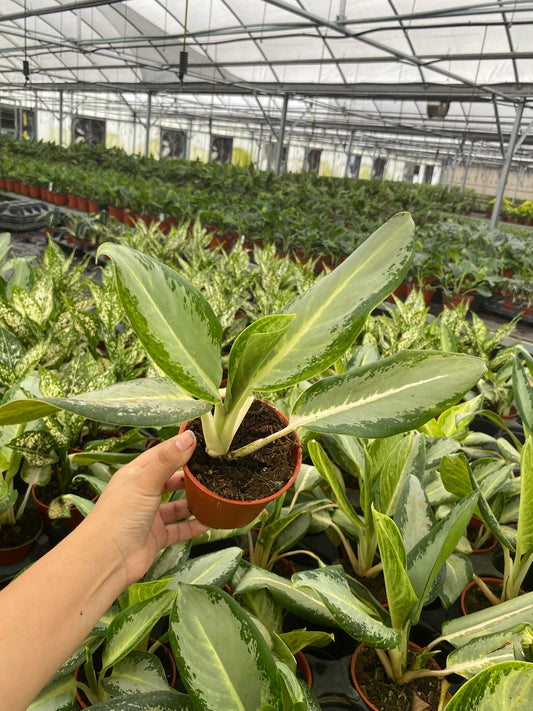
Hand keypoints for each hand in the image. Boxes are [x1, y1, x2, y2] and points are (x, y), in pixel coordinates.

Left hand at [85, 430, 208, 585]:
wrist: (107, 559)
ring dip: (194, 502)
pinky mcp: (156, 537)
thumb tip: (189, 436)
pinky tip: (209, 521)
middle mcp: (142, 493)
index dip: (179, 446)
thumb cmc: (120, 514)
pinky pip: (179, 529)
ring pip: (177, 505)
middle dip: (190, 475)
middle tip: (214, 468)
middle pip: (171, 480)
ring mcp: (150, 516)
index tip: (202, 441)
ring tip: (214, 495)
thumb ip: (167, 460)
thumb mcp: (145, 482)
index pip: (161, 454)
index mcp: (136, 475)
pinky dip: (193, 526)